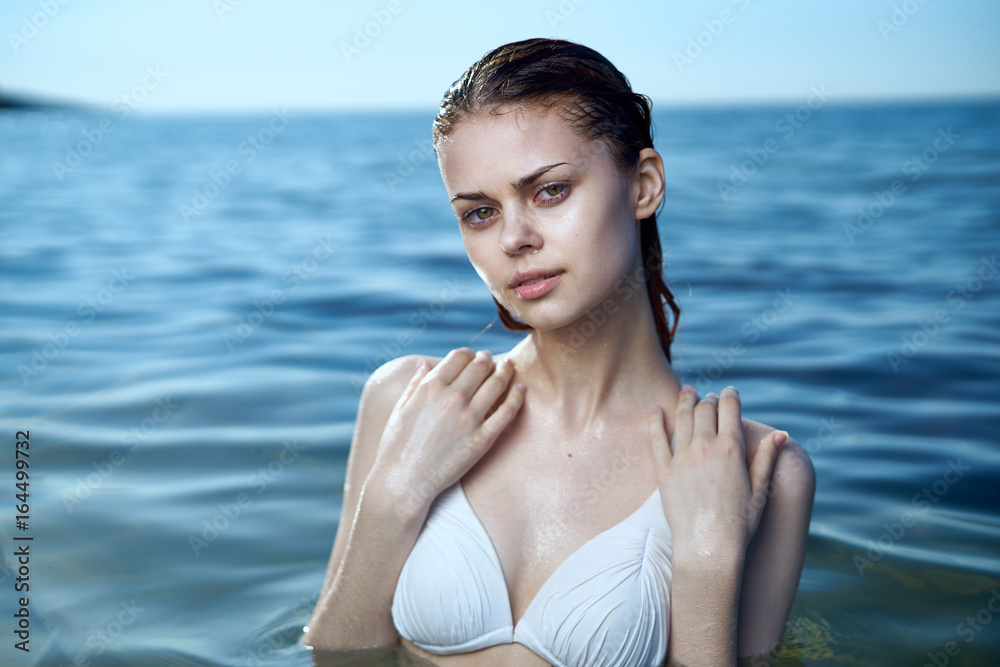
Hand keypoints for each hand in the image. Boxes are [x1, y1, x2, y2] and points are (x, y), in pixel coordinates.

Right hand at [370, 348, 524, 520]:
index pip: (458, 357)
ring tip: (509, 367)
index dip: (468, 353)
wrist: (403, 481)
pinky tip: (521, 389)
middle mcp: (452, 398)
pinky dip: (516, 397)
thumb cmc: (396, 446)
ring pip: (496, 383)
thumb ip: (415, 384)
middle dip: (487, 359)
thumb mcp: (400, 409)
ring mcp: (469, 418)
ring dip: (505, 371)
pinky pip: (506, 412)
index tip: (472, 355)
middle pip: (480, 366)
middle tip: (491, 360)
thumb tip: (424, 365)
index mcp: (430, 387)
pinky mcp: (482, 439)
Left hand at [648, 385, 785, 561]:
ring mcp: (682, 457)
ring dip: (685, 401)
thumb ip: (767, 457)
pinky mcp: (663, 470)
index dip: (731, 396)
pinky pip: (656, 437)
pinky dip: (654, 419)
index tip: (730, 392)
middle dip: (709, 399)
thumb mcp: (760, 489)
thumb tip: (780, 433)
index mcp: (731, 448)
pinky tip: (654, 408)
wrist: (709, 547)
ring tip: (686, 392)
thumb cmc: (740, 523)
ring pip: (682, 418)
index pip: (730, 409)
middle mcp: (705, 446)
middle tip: (709, 397)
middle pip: (705, 409)